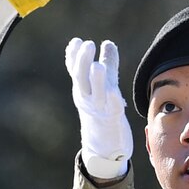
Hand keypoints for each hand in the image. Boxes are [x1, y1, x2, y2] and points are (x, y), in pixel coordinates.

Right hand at [66, 37, 131, 179]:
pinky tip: (114, 92)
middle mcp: (87, 98)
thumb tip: (108, 43)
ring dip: (97, 80)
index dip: (73, 56)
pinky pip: (112, 109)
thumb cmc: (104, 112)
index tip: (76, 41)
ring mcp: (99, 109)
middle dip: (82, 61)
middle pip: (81, 78)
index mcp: (83, 89)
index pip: (74, 70)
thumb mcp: (101, 87)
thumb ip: (107, 65)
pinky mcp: (113, 119)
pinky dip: (112, 100)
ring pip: (96, 93)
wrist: (104, 147)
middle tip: (88, 44)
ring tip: (97, 66)